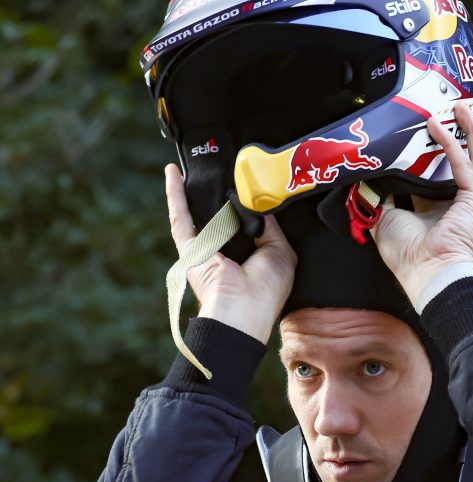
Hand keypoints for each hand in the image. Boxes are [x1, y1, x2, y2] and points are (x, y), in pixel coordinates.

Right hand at [165, 163, 296, 343]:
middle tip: (219, 166)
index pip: (245, 225)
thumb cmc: (267, 288)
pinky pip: (180, 216)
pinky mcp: (189, 249)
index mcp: (250, 257)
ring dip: (191, 189)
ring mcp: (205, 251)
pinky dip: (175, 194)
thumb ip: (269, 225)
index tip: (246, 181)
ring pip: (196, 213)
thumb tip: (257, 203)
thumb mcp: (281, 250)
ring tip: (192, 162)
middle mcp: (227, 253)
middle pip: (219, 216)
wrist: (244, 309)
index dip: (246, 204)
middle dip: (218, 193)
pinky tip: (172, 172)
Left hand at [372, 101, 472, 306]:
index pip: (447, 171)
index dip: (444, 148)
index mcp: (440, 208)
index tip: (436, 125)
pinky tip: (442, 126)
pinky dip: (453, 144)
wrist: (426, 273)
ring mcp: (472, 201)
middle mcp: (459, 202)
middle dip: (469, 132)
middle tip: (460, 108)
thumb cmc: (408, 255)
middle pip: (472, 159)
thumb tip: (366, 178)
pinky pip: (466, 166)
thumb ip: (379, 196)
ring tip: (466, 107)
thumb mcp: (385, 219)